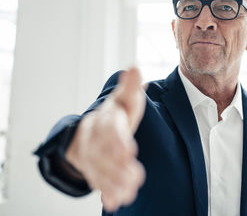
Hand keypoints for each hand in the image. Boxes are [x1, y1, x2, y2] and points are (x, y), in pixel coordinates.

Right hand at [66, 67, 145, 211]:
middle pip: (100, 150)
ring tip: (130, 193)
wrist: (92, 129)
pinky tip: (115, 201)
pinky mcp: (88, 166)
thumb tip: (134, 68)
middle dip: (117, 165)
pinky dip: (105, 191)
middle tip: (135, 178)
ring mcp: (87, 152)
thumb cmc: (117, 114)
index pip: (109, 127)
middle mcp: (93, 133)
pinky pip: (94, 179)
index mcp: (105, 116)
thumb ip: (130, 89)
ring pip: (96, 167)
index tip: (130, 153)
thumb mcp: (125, 101)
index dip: (118, 140)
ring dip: (112, 181)